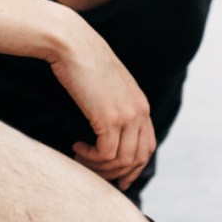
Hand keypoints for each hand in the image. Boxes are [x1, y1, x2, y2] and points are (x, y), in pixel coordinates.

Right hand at [48, 27, 156, 190]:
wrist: (72, 43)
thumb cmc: (82, 60)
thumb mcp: (107, 83)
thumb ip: (114, 102)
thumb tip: (105, 122)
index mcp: (141, 103)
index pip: (148, 146)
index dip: (134, 167)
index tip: (118, 178)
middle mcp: (140, 112)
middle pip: (139, 158)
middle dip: (118, 173)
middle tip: (97, 176)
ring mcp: (127, 116)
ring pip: (122, 160)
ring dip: (100, 166)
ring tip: (80, 156)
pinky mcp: (110, 119)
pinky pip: (106, 155)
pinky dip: (90, 157)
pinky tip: (76, 147)